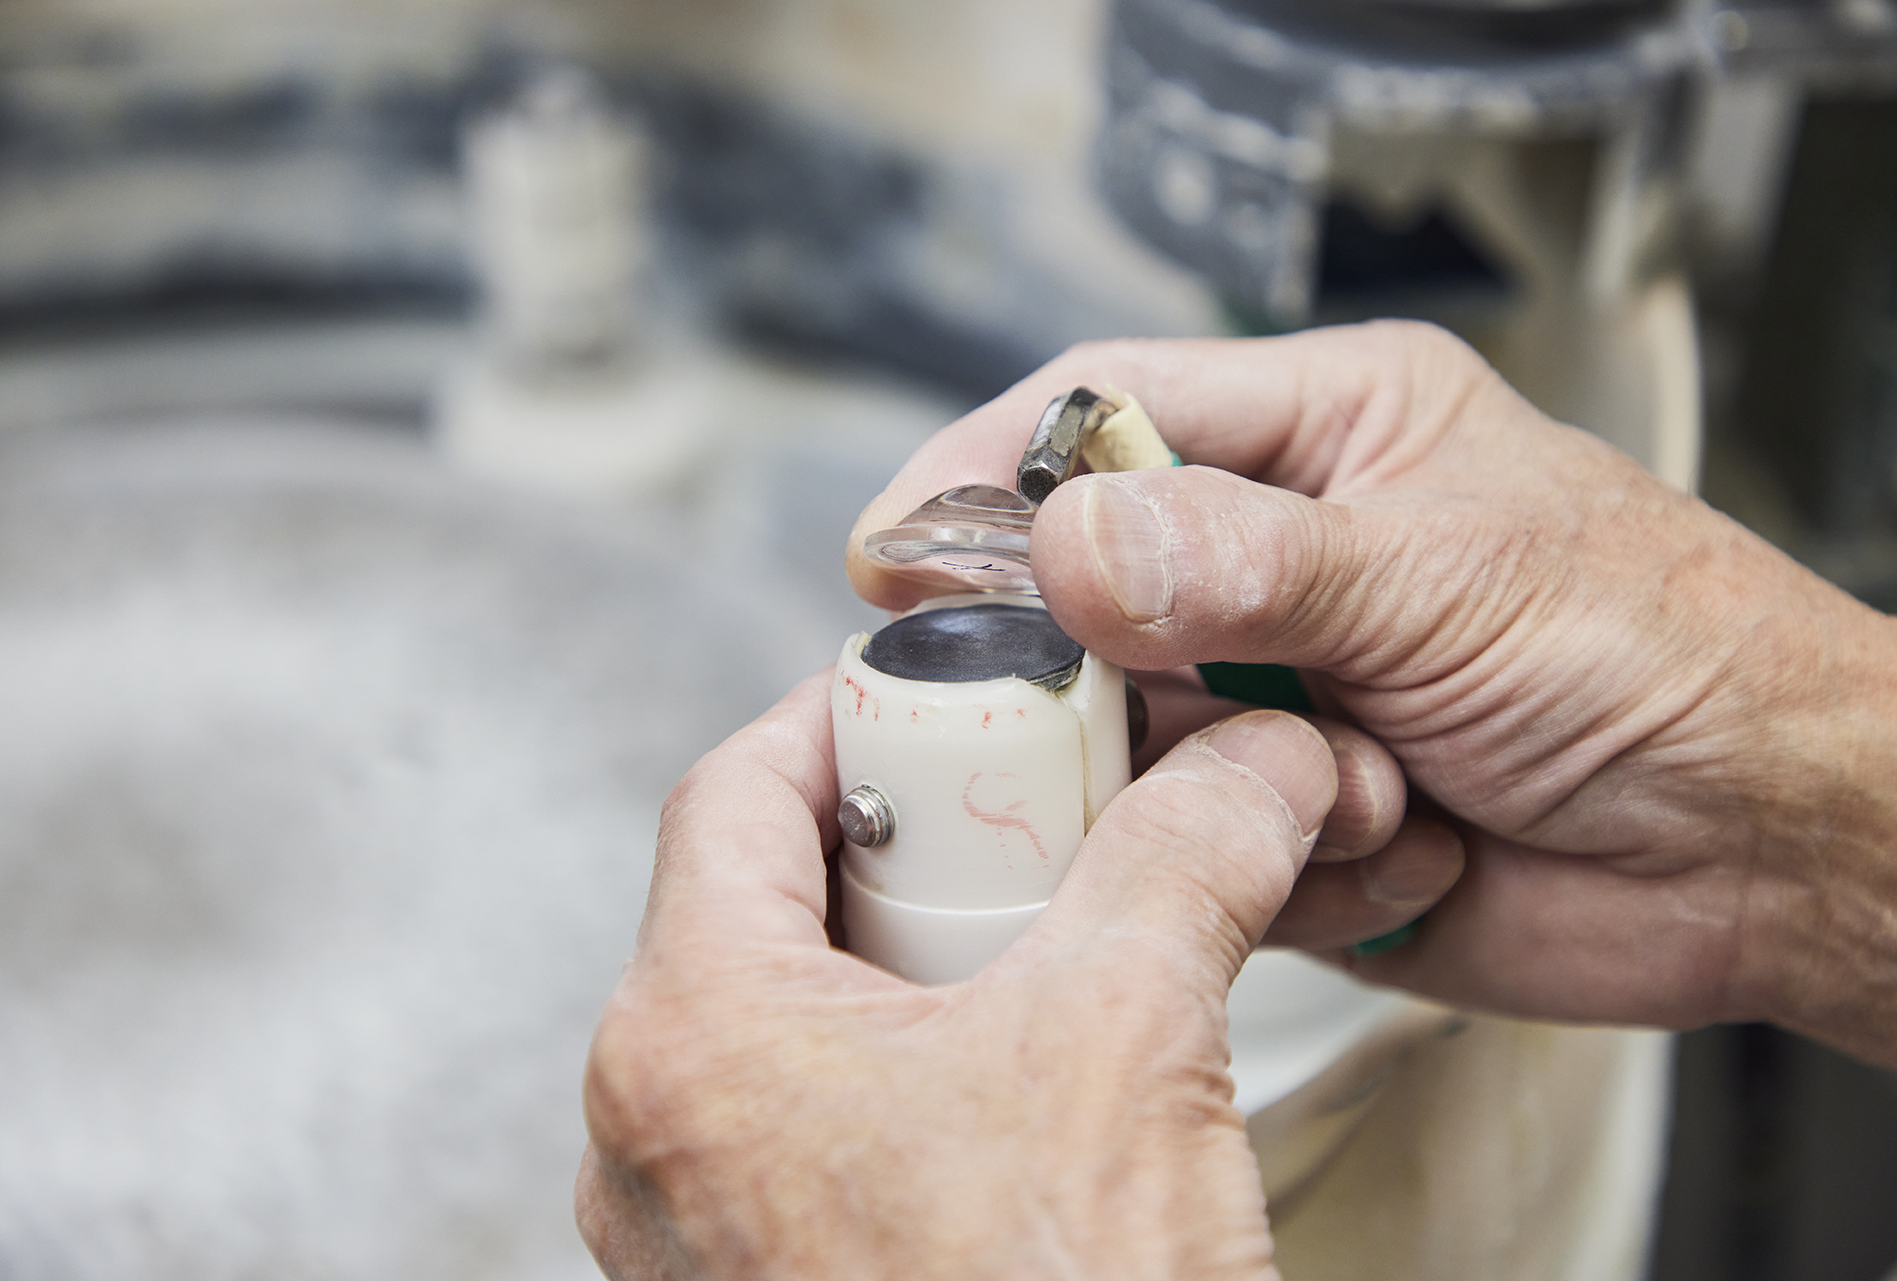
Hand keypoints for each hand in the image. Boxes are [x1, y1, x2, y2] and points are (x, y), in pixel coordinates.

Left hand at [578, 673, 1338, 1279]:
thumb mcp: (1130, 1046)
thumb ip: (1186, 859)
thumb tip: (1252, 761)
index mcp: (689, 1039)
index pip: (740, 791)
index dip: (851, 713)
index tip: (945, 688)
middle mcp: (658, 1133)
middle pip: (775, 900)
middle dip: (922, 842)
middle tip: (1036, 813)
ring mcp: (702, 1229)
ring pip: (808, 1016)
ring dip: (934, 960)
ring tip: (1060, 943)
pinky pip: (827, 1122)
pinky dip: (926, 1065)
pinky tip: (1036, 1073)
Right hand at [847, 322, 1896, 1067]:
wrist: (1770, 852)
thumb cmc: (1657, 657)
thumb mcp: (1443, 575)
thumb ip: (1245, 558)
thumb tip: (1064, 542)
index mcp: (1326, 430)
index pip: (1108, 406)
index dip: (989, 470)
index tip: (895, 549)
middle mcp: (1284, 555)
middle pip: (1086, 587)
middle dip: (1096, 668)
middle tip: (1094, 719)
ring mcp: (1280, 687)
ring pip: (1132, 733)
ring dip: (1227, 781)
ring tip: (1370, 784)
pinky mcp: (1288, 813)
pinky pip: (1194, 840)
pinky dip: (1283, 862)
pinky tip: (1408, 848)